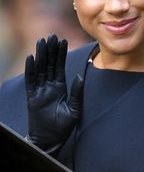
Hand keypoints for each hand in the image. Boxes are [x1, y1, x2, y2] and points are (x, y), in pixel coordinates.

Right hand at [25, 35, 82, 152]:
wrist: (50, 140)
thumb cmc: (63, 126)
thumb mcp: (74, 109)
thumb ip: (77, 92)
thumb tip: (80, 76)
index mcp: (60, 86)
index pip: (60, 66)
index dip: (61, 54)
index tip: (63, 40)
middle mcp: (49, 86)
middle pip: (49, 64)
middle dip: (51, 50)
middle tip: (52, 36)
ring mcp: (40, 90)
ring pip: (40, 68)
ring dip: (41, 55)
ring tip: (42, 41)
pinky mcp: (32, 97)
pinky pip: (31, 81)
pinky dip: (31, 69)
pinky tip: (31, 58)